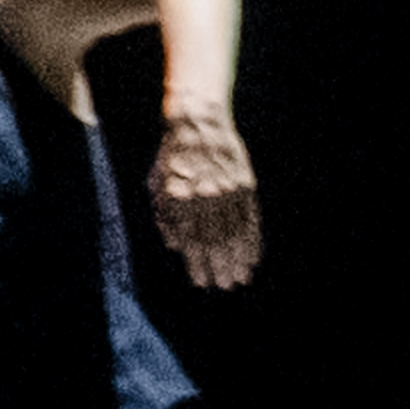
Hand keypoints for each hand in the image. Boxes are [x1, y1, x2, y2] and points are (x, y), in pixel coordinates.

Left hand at [145, 114, 266, 292]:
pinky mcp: (244, 185)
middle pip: (216, 241)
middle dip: (221, 267)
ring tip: (241, 278)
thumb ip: (164, 216)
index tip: (201, 282)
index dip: (197, 264)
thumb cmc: (172, 156)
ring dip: (239, 259)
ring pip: (235, 233)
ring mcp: (228, 191)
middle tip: (225, 286)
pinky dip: (252, 240)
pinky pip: (250, 218)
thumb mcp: (156, 183)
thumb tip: (175, 247)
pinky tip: (253, 256)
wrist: (198, 122)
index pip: (191, 240)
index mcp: (181, 198)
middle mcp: (206, 197)